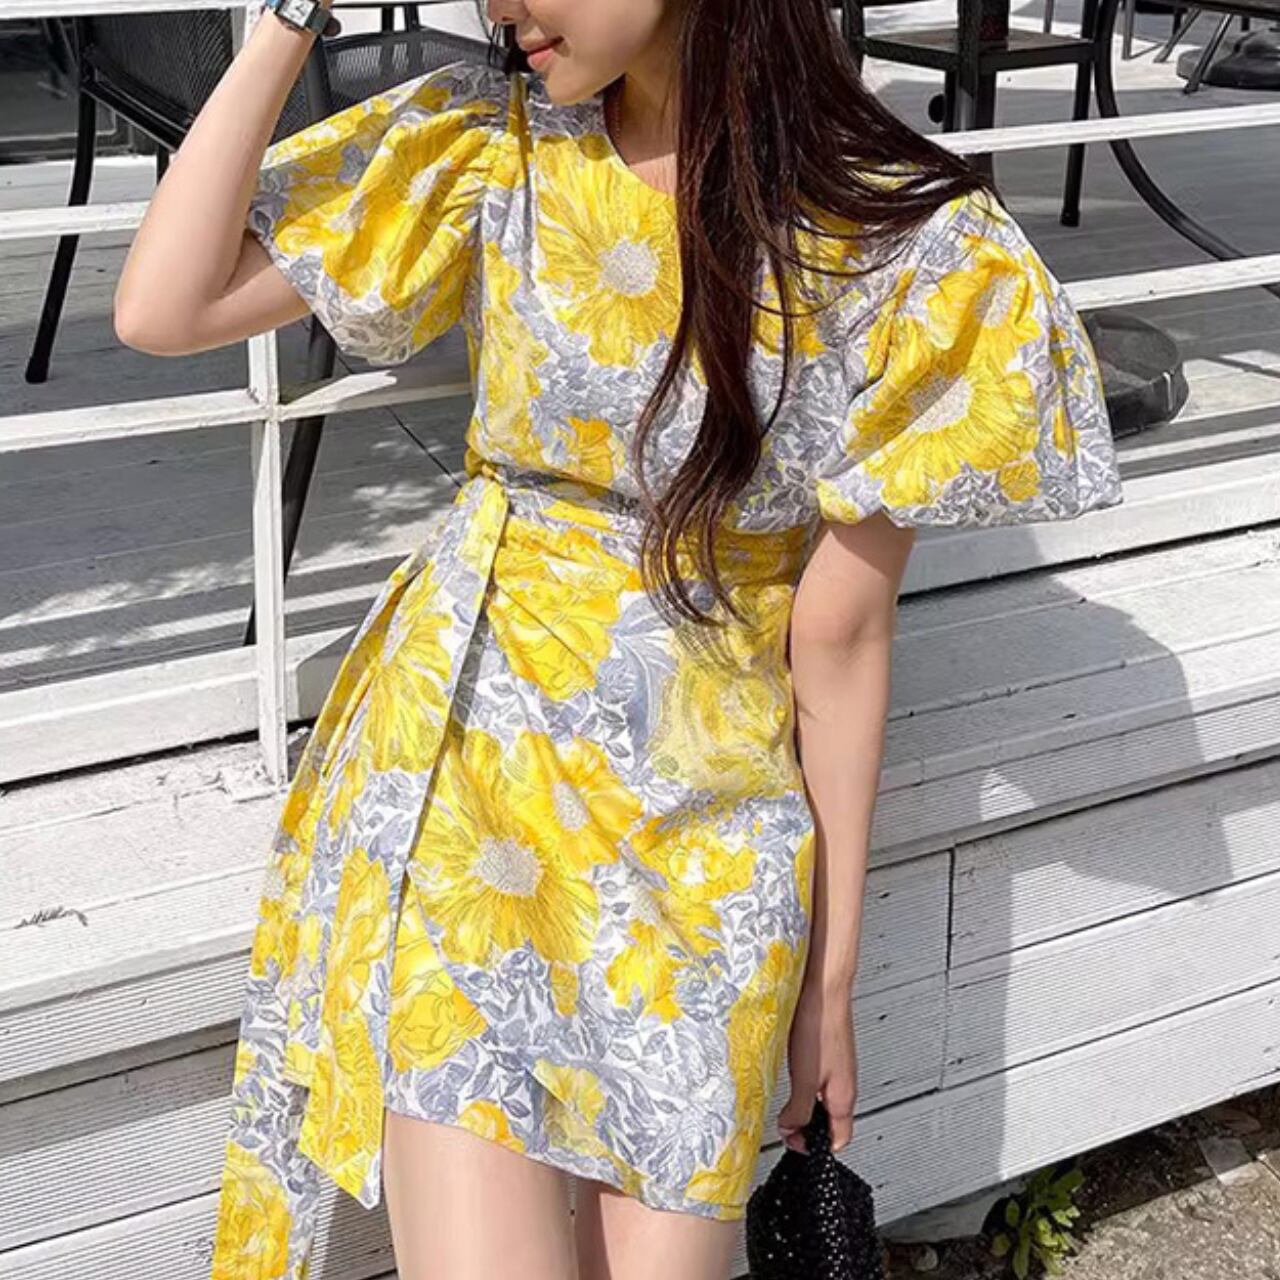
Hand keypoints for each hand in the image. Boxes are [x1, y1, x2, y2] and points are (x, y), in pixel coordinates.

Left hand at [775, 980, 856, 1153]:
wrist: (823, 988)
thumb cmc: (819, 1026)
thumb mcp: (804, 1079)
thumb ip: (799, 1109)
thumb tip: (791, 1130)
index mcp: (845, 1097)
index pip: (840, 1139)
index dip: (817, 1147)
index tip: (795, 1143)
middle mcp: (845, 1084)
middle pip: (831, 1121)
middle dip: (808, 1127)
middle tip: (786, 1124)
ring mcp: (839, 1066)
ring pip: (823, 1099)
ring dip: (804, 1105)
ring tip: (785, 1101)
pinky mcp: (829, 1051)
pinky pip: (818, 1078)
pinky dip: (804, 1084)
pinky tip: (790, 1073)